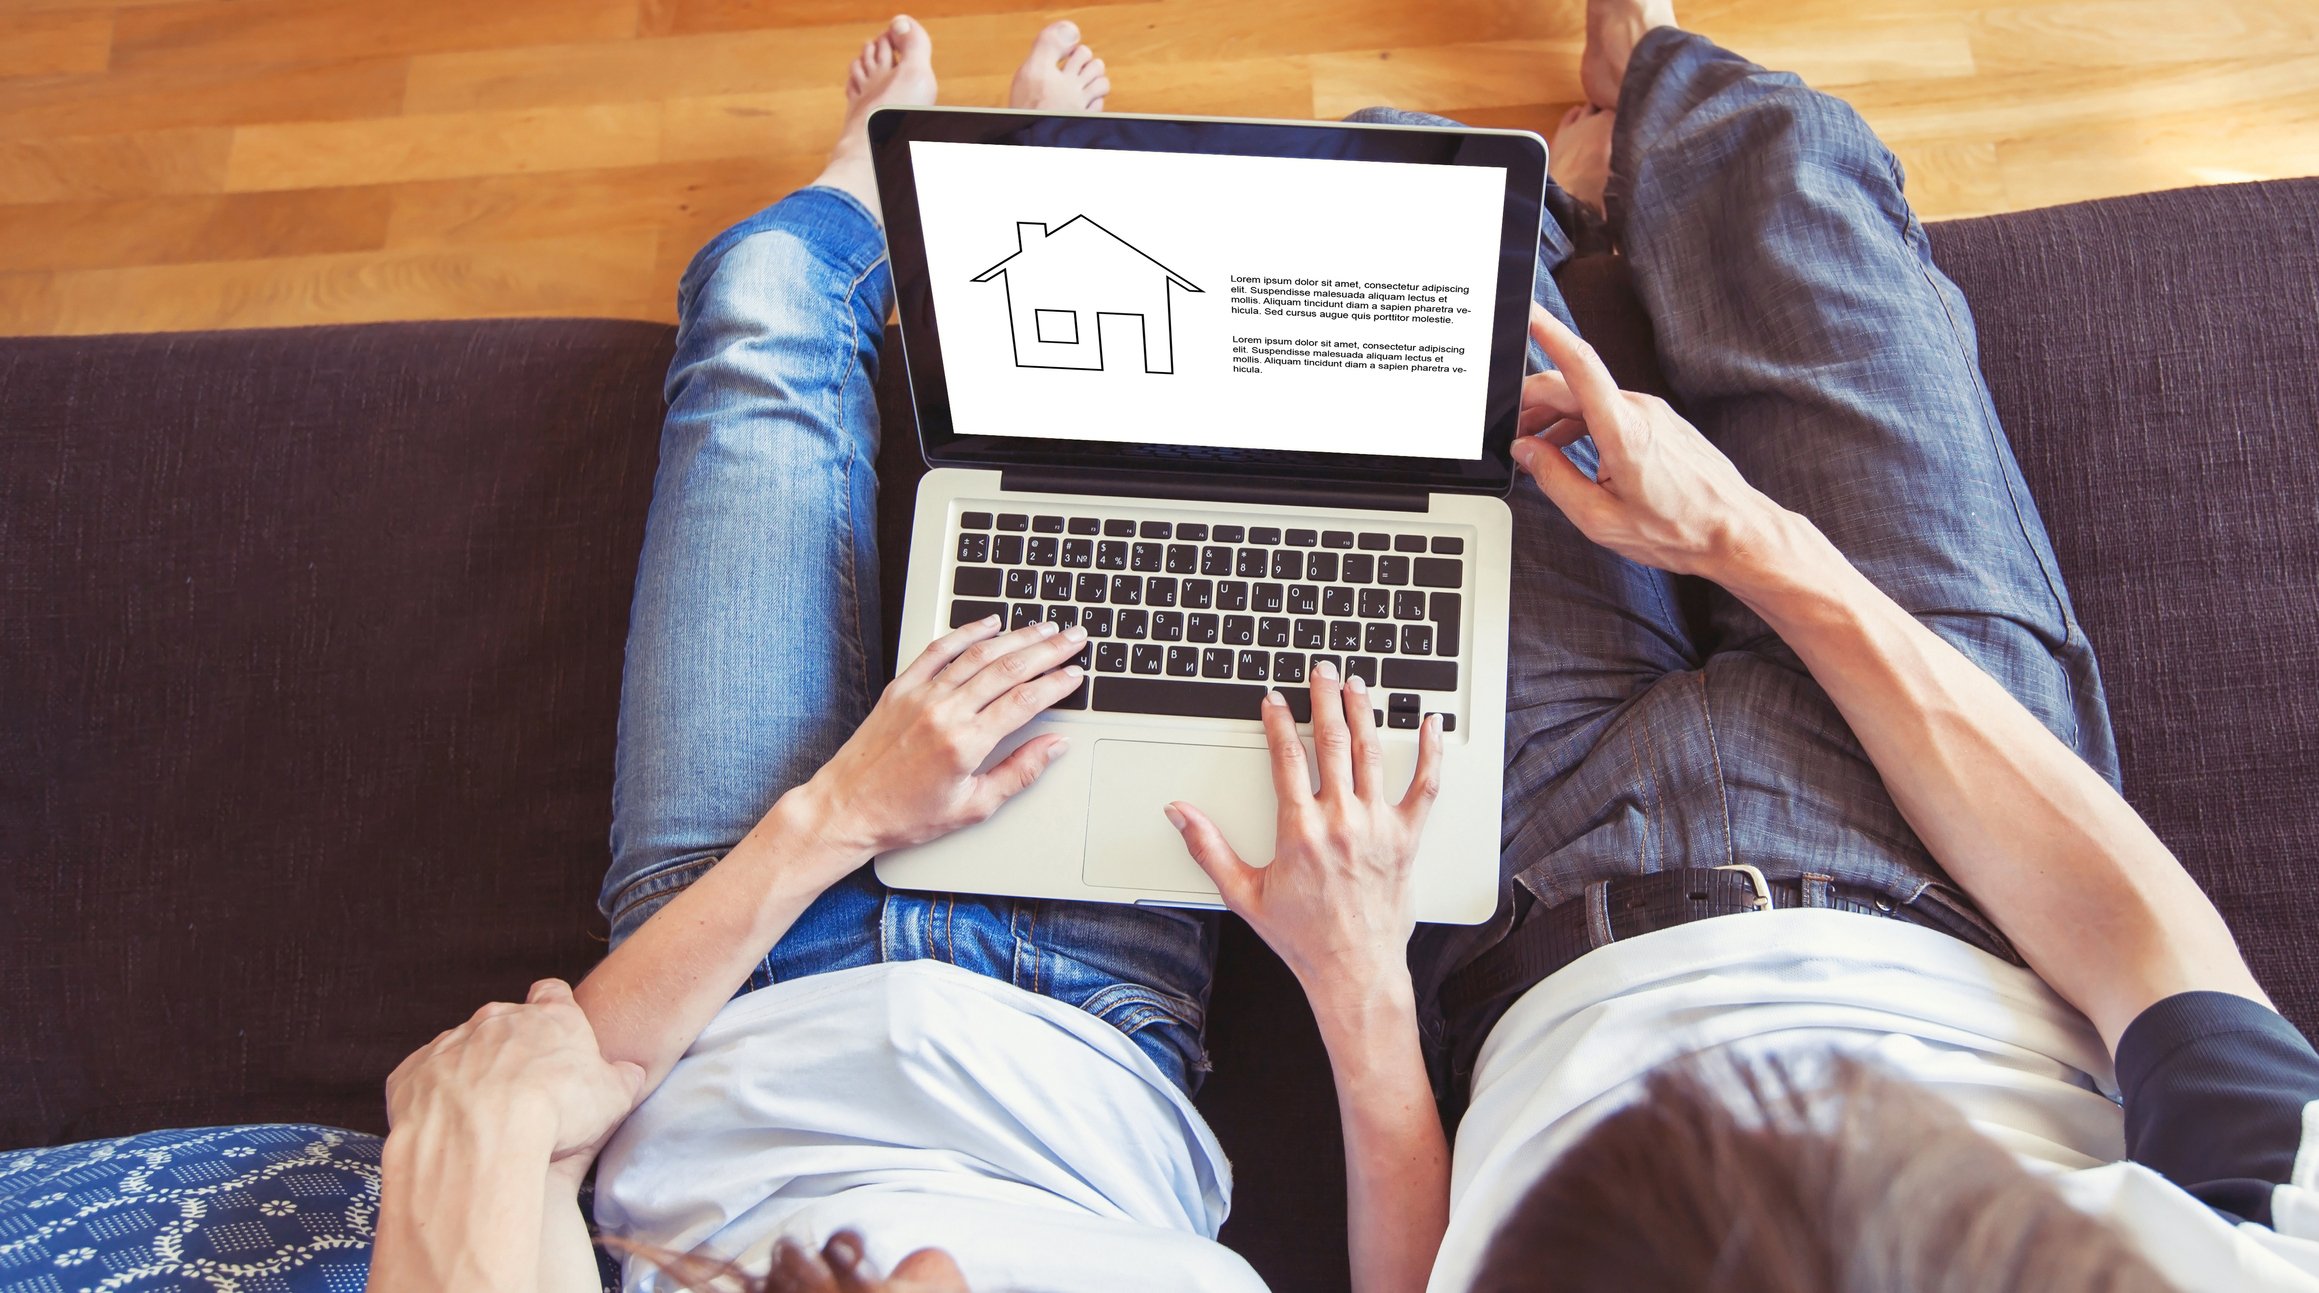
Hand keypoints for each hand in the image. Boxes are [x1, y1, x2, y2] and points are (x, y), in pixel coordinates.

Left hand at [386, 979, 644, 1185]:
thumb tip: (630, 1074)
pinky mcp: (412, 1074)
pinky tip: (447, 1129)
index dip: (555, 1009)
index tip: (557, 1031)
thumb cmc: (556, 1111)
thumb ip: (622, 1079)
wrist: (482, 1136)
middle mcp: (497, 1020)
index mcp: (548, 1018)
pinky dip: (433, 1100)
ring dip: (469, 1077)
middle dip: (509, 1052)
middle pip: (503, 1025)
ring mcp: (450, 1043)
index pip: (553, 993)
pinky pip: (422, 1080)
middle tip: (522, 1093)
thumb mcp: (612, 1097)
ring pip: (460, 1052)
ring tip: (482, 1120)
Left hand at [798, 616, 1085, 855]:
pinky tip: (989, 623)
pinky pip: (939, 650)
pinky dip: (966, 632)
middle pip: (1008, 669)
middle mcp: (944, 711)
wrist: (846, 808)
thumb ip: (1019, 772)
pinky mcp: (901, 687)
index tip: (1076, 675)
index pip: (1025, 701)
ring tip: (1044, 628)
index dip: (1056, 684)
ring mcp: (921, 694)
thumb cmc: (905, 815)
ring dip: (1016, 637)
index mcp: (965, 743)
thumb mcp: (972, 807)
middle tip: (1074, 638)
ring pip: (979, 654)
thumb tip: (1054, 746)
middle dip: (1048, 650)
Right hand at [1166, 661, 1442, 1004]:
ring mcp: (1378, 825)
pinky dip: (1430, 751)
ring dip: (1364, 712)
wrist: (1354, 968)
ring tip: (1358, 683)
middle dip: (1324, 699)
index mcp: (1300, 829)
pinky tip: (1431, 724)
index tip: (1273, 699)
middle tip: (1320, 671)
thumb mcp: (1243, 893)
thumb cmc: (1302, 936)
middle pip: (1331, 741)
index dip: (1277, 721)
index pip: (1286, 756)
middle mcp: (1341, 820)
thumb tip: (1178, 813)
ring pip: (1371, 753)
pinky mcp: (1407, 837)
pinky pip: (1425, 786)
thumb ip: (1208, 848)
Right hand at [1509, 303, 1789, 578]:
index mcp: (1623, 431)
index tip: (1527, 311)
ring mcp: (1653, 411)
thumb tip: (1526, 451)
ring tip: (1535, 449)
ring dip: (1555, 416)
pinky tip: (1570, 451)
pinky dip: (1581, 423)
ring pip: (1589, 398)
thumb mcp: (1599, 518)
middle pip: (1571, 385)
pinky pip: (1609, 409)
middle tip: (1508, 430)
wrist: (1735, 531)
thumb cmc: (1677, 530)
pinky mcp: (1660, 420)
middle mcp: (1639, 410)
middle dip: (1532, 402)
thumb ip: (1554, 479)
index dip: (1549, 333)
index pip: (1580, 365)